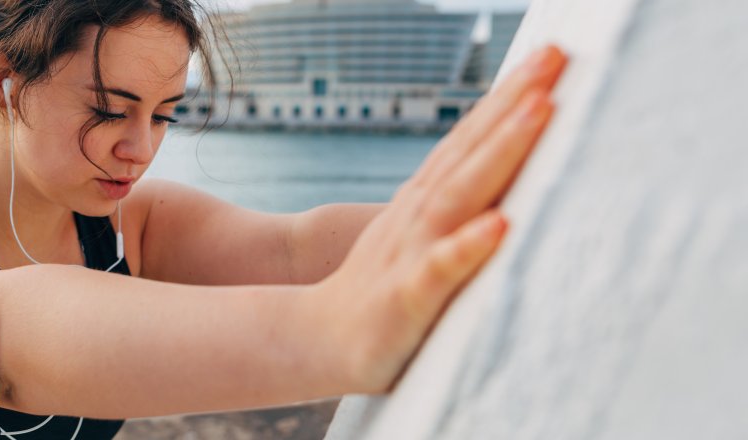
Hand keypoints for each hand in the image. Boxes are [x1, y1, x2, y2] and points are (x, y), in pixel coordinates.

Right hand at [312, 45, 568, 392]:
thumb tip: (513, 185)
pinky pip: (439, 270)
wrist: (316, 339)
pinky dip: (467, 245)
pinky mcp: (407, 298)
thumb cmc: (384, 293)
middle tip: (553, 57)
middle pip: (469, 151)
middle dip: (512, 103)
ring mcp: (410, 254)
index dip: (506, 96)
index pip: (469, 139)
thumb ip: (459, 209)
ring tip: (539, 110)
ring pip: (458, 196)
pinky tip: (499, 225)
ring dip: (500, 151)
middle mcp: (418, 217)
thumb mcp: (420, 241)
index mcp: (424, 203)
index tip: (549, 55)